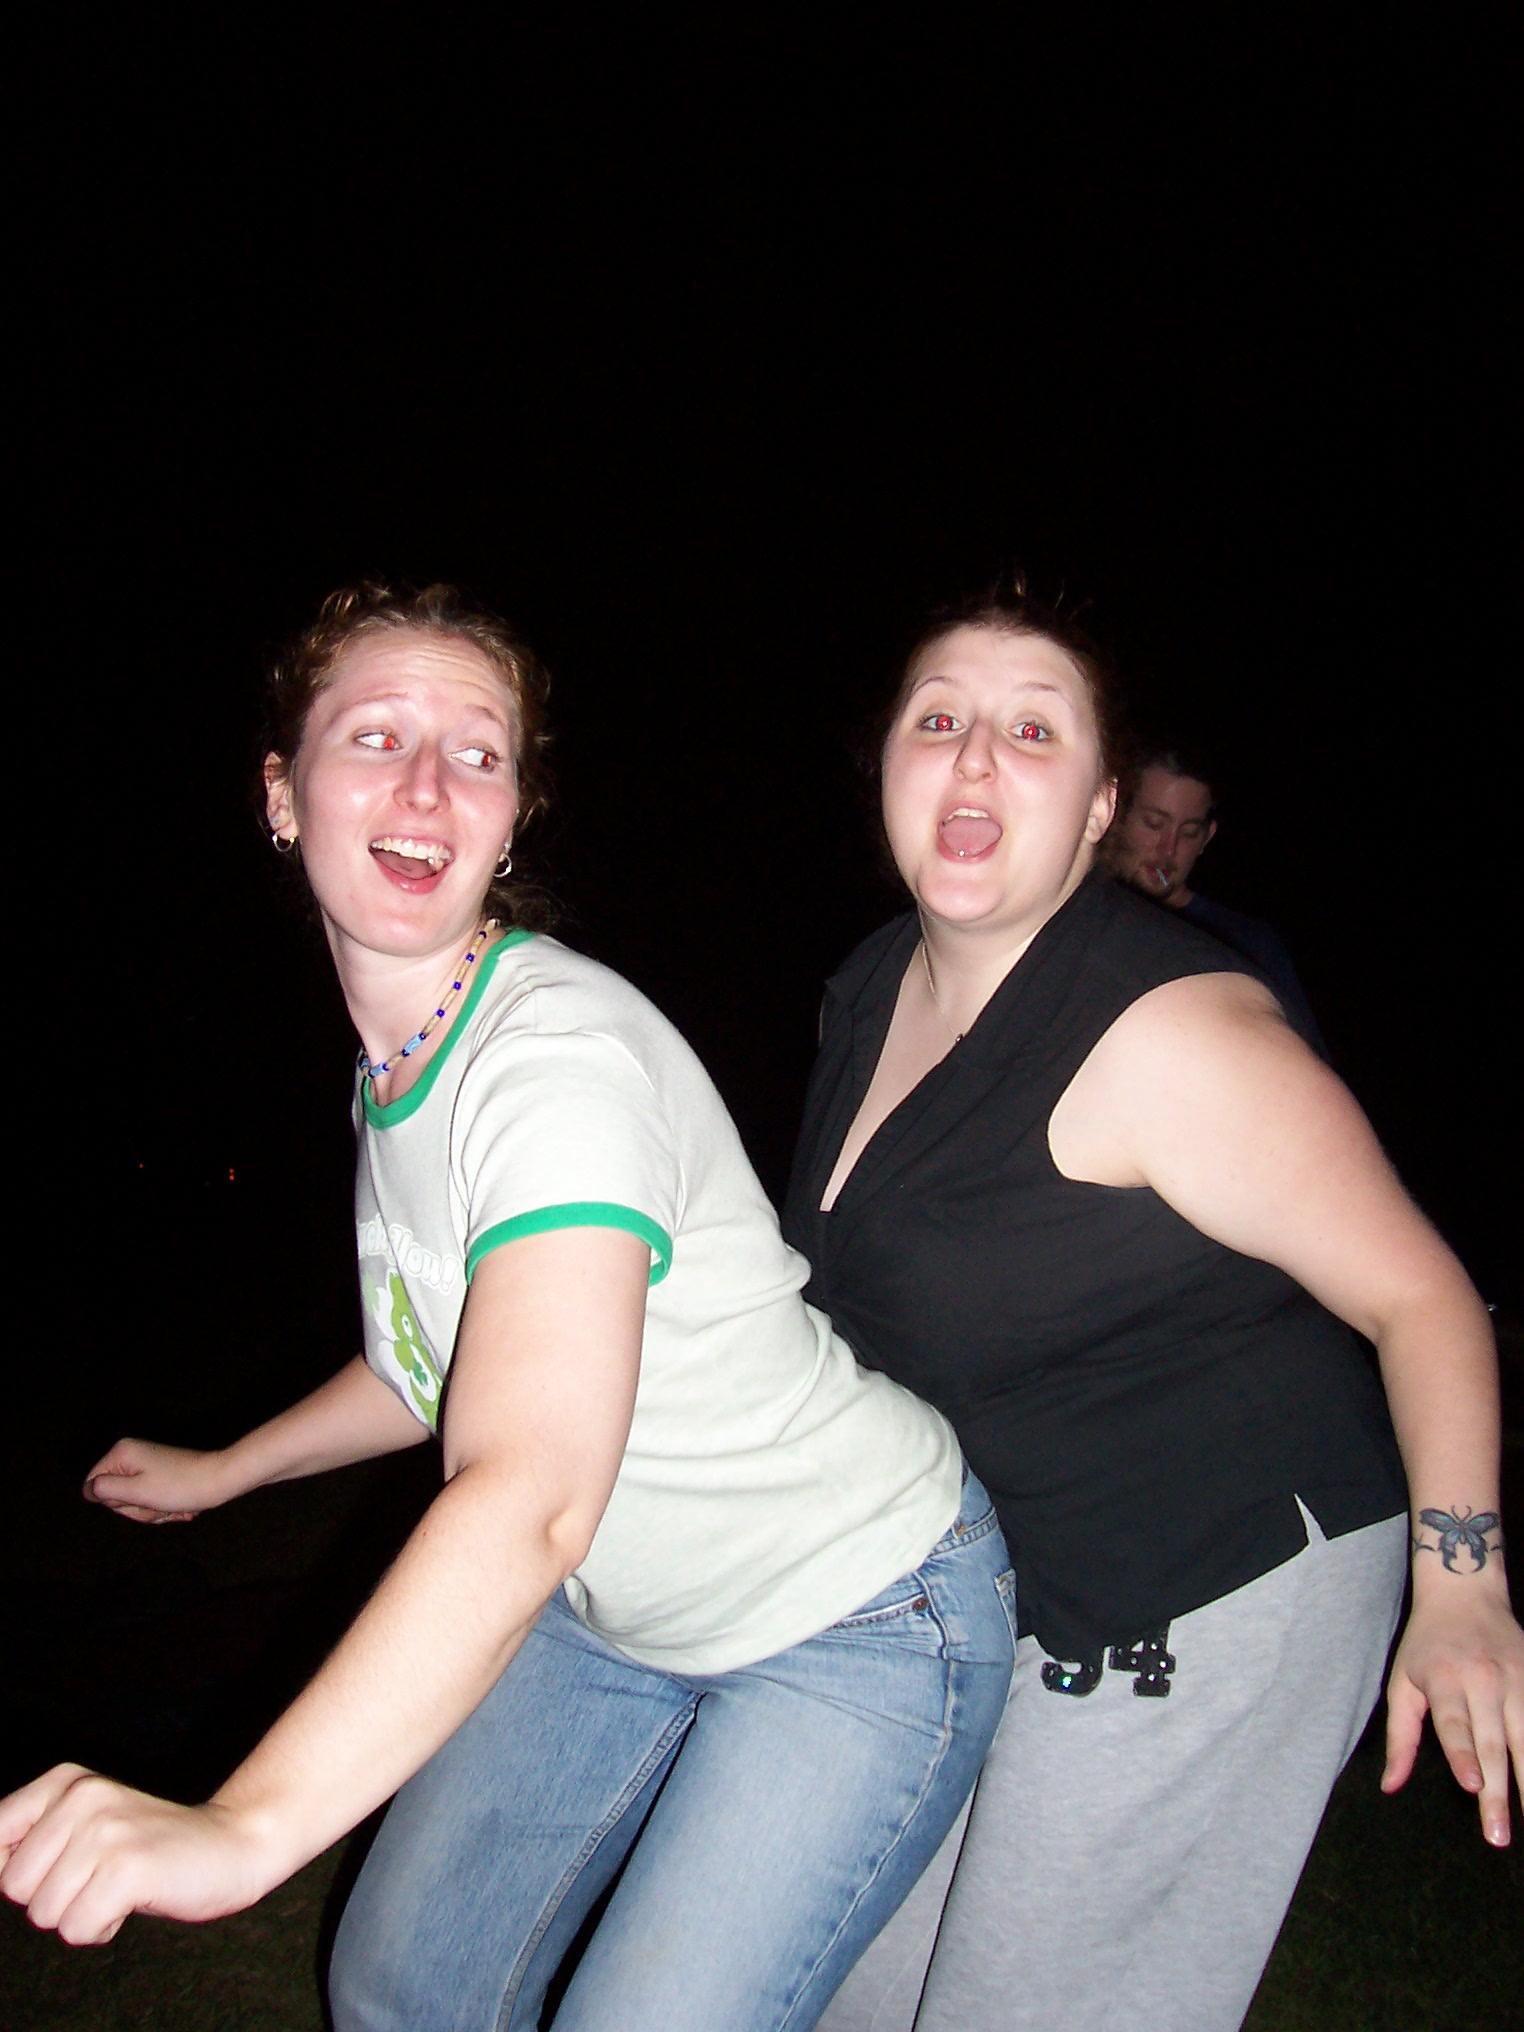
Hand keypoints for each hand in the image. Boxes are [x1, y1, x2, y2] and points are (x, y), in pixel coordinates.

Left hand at [0, 1765, 276, 1943]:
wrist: (234, 1843)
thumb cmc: (151, 1848)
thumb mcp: (87, 1826)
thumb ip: (36, 1842)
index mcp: (66, 1781)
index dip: (19, 1870)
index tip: (63, 1868)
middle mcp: (81, 1797)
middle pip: (14, 1886)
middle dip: (52, 1898)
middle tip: (100, 1877)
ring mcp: (105, 1831)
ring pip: (43, 1914)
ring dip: (80, 1915)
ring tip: (119, 1887)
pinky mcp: (126, 1868)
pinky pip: (77, 1930)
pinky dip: (102, 1929)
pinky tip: (133, 1900)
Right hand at [83, 1438, 229, 1522]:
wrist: (221, 1481)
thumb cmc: (180, 1487)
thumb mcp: (136, 1492)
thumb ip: (105, 1490)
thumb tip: (87, 1489)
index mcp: (122, 1452)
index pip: (95, 1486)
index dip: (114, 1502)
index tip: (137, 1500)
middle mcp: (132, 1454)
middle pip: (116, 1496)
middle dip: (138, 1509)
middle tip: (159, 1506)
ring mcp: (148, 1464)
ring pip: (135, 1502)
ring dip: (154, 1512)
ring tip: (173, 1507)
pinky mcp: (162, 1475)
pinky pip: (152, 1500)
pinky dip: (165, 1509)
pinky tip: (181, 1508)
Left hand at [1383, 1589, 1523, 1844]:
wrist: (1465, 1592)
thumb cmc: (1427, 1644)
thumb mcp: (1402, 1680)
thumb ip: (1400, 1736)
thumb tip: (1390, 1786)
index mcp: (1445, 1678)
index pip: (1455, 1724)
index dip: (1463, 1756)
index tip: (1473, 1786)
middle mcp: (1484, 1681)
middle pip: (1494, 1743)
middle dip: (1499, 1793)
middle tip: (1497, 1835)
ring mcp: (1517, 1680)